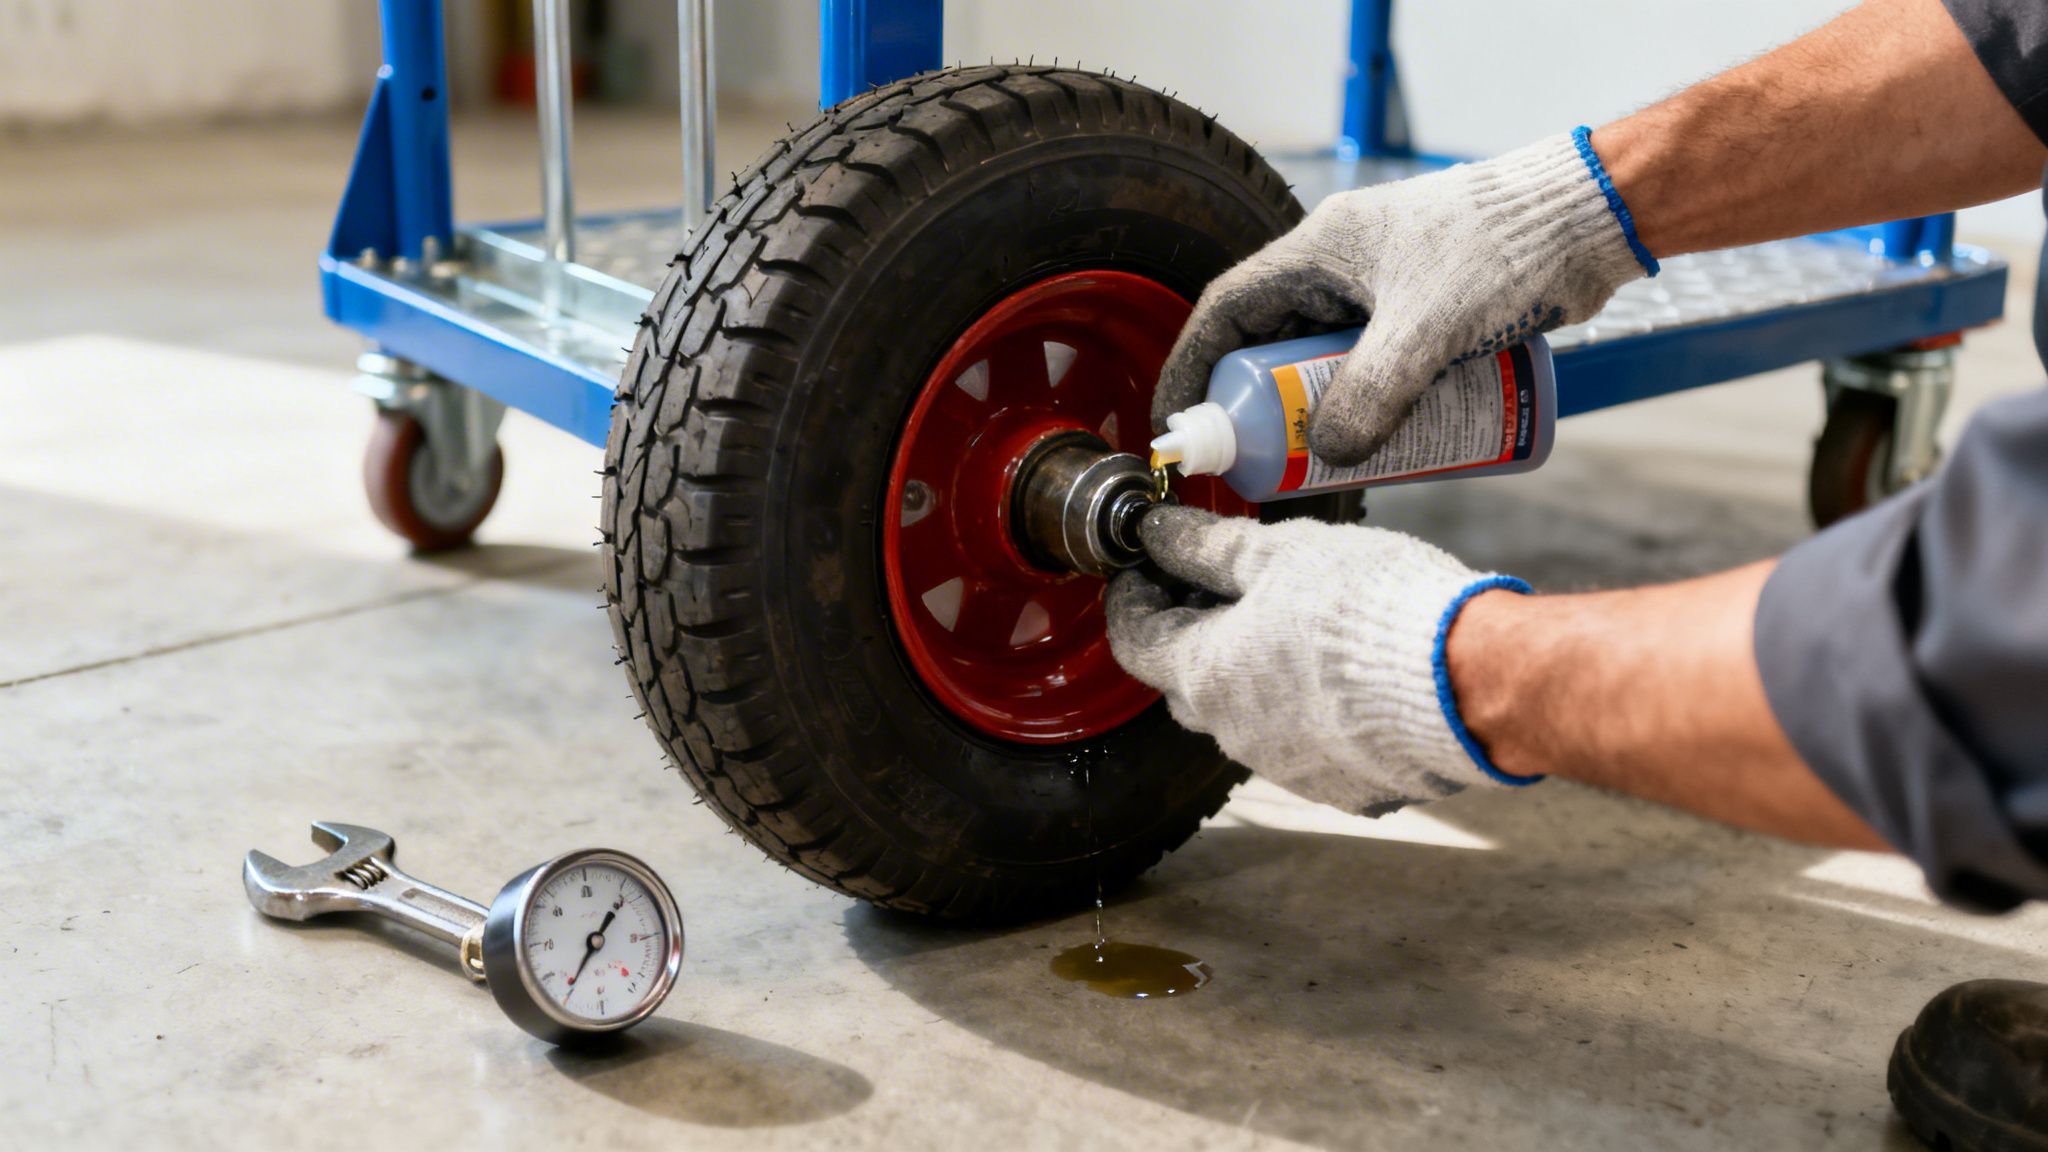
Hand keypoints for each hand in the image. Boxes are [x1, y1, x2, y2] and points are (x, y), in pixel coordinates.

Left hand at [1105, 506, 1537, 815]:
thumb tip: (1156, 531)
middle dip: (1188, 634)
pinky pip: (1299, 745)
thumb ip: (1208, 547)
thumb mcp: (1279, 554)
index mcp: (1205, 674)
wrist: (1464, 680)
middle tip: (1213, 585)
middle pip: (1184, 682)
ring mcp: (1286, 767)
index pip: (1134, 640)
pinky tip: (1333, 672)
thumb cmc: (1368, 609)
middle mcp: (1233, 733)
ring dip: (1247, 674)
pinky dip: (1299, 708)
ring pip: (1243, 717)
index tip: (1142, 566)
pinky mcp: (1340, 786)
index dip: (1130, 596)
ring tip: (1284, 623)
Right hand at [1153, 132, 1648, 464]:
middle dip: (1264, 406)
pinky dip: (1368, 404)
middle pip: (1273, 342)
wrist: (1587, 221)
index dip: (1196, 367)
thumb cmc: (1503, 253)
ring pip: (1326, 359)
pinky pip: (1374, 365)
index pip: (1228, 309)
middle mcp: (1342, 266)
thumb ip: (1373, 394)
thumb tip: (1329, 454)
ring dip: (1320, 411)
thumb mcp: (1426, 331)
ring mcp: (1383, 288)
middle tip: (1264, 460)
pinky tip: (1381, 443)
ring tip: (1323, 466)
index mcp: (1320, 249)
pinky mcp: (1424, 310)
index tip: (1182, 421)